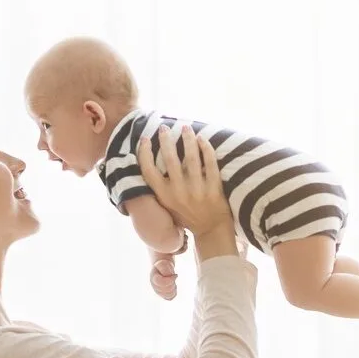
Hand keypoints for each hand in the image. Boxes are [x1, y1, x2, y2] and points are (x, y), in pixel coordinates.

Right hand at [138, 125, 233, 242]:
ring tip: (186, 127)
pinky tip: (202, 139)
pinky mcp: (214, 189)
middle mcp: (179, 193)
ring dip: (187, 139)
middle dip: (166, 140)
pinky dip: (206, 148)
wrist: (211, 230)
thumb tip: (149, 160)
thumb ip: (160, 187)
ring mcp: (197, 191)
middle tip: (165, 128)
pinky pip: (210, 163)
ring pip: (191, 158)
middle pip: (169, 159)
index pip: (149, 171)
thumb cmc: (187, 214)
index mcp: (165, 196)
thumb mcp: (168, 204)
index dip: (144, 153)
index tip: (145, 138)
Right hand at [150, 256, 178, 300]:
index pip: (162, 283)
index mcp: (153, 278)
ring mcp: (158, 292)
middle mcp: (154, 287)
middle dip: (173, 283)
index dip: (171, 280)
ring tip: (173, 282)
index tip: (176, 275)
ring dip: (174, 288)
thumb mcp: (163, 264)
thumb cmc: (163, 266)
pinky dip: (174, 292)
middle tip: (174, 278)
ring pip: (169, 295)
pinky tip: (172, 287)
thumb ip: (165, 269)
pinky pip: (170, 298)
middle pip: (167, 289)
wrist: (161, 269)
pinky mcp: (162, 296)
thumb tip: (169, 276)